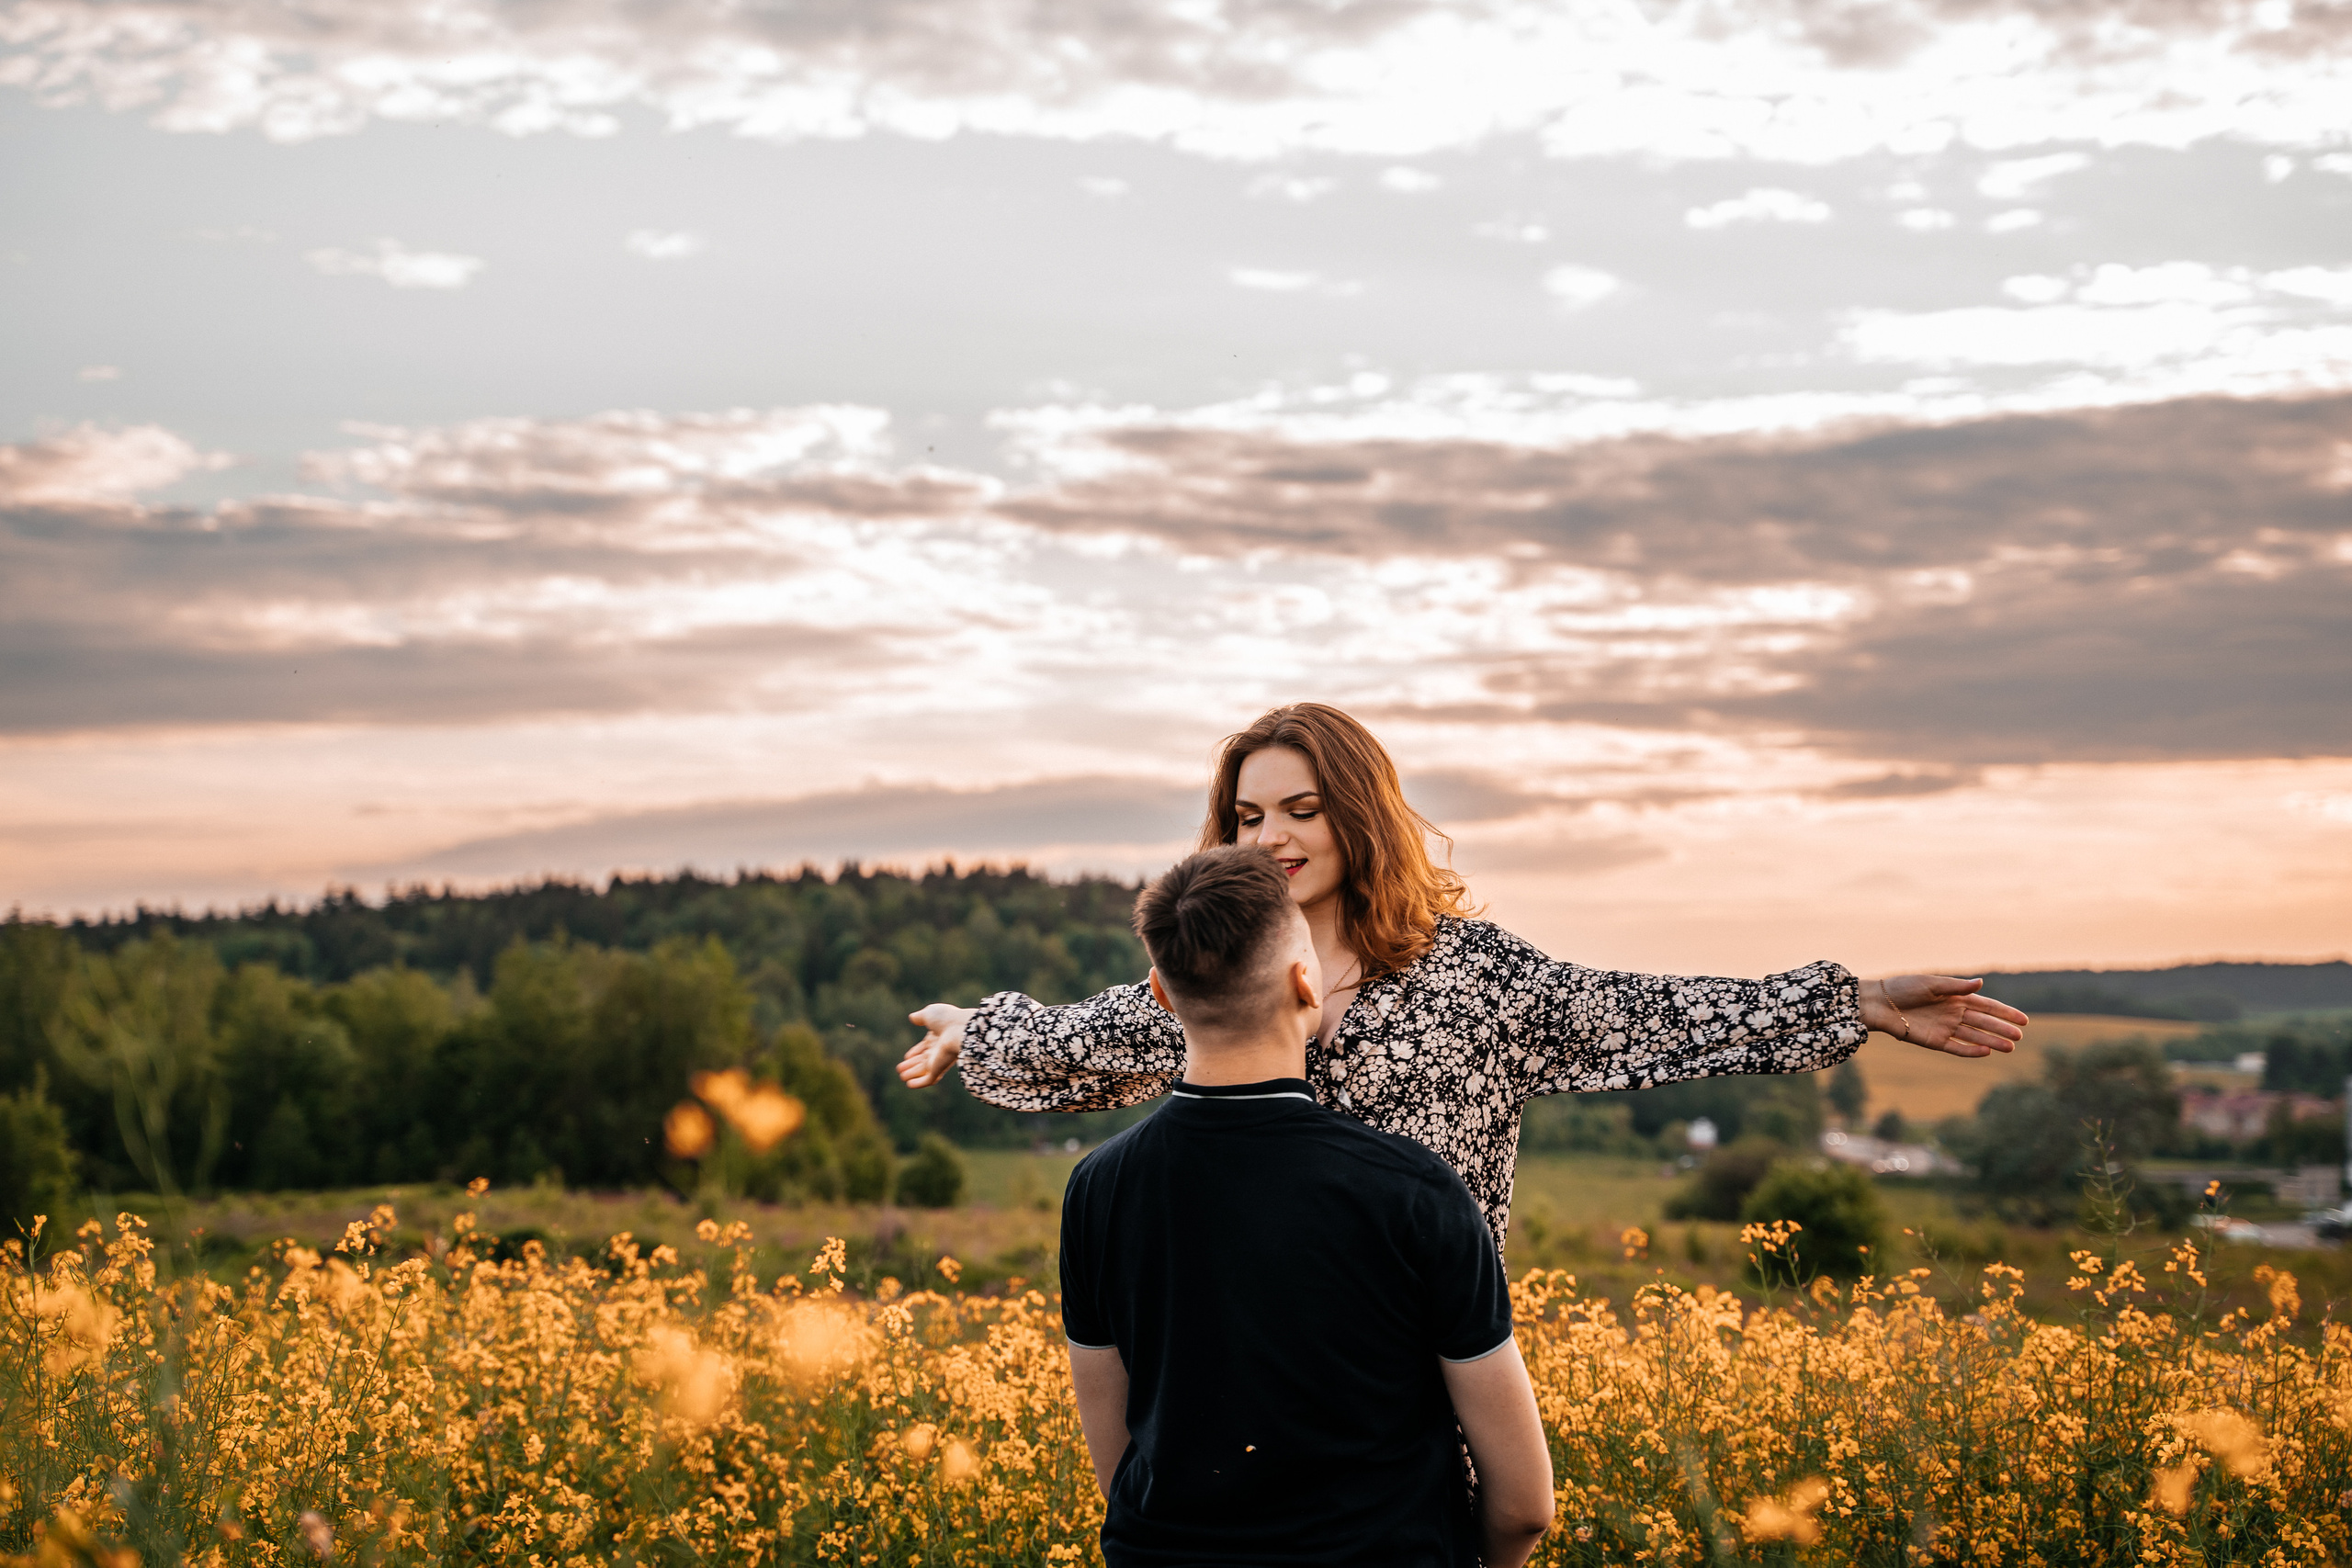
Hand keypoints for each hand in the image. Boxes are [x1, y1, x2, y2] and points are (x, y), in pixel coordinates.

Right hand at [898, 1003, 975, 1088]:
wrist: (959, 1029)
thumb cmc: (947, 1019)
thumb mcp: (930, 1014)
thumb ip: (920, 1017)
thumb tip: (913, 1017)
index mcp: (937, 1036)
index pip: (925, 1046)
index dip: (915, 1052)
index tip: (907, 1056)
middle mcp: (938, 1049)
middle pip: (923, 1059)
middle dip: (912, 1064)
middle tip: (900, 1068)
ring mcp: (939, 1059)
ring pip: (923, 1070)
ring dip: (912, 1074)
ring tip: (902, 1076)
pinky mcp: (939, 1068)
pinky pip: (928, 1079)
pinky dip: (919, 1083)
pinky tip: (909, 1084)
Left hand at [1860, 976, 2027, 1057]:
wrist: (1879, 1003)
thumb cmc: (1903, 988)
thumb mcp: (1931, 984)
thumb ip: (1956, 986)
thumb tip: (1981, 983)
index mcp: (1955, 998)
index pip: (1986, 1006)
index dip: (2005, 1013)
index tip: (2023, 1020)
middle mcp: (1954, 1014)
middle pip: (1983, 1023)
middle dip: (2002, 1029)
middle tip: (2020, 1037)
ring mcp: (1945, 1028)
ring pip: (1974, 1036)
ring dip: (1991, 1041)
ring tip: (2010, 1047)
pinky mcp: (1934, 1041)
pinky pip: (1956, 1047)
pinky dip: (1971, 1050)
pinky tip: (1986, 1051)